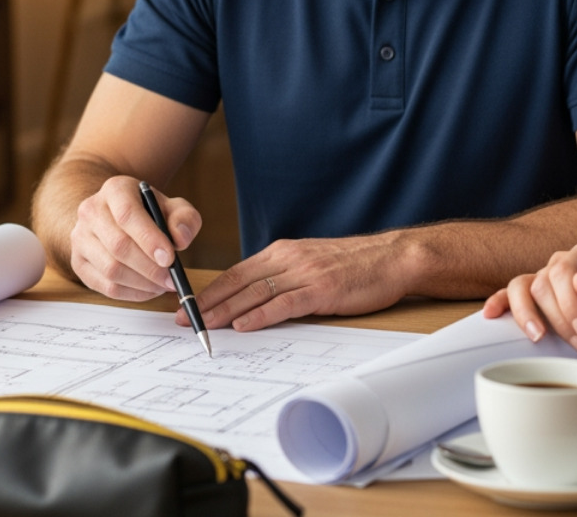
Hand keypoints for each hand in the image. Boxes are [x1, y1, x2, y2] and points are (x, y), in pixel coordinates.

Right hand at [69, 175, 201, 301]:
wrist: (122, 216)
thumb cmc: (151, 213)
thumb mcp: (174, 208)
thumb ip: (184, 219)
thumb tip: (180, 238)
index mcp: (115, 190)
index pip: (127, 214)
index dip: (149, 239)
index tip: (170, 258)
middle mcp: (91, 211)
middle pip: (118, 245)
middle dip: (150, 268)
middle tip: (172, 279)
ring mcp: (80, 237)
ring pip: (110, 269)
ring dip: (142, 283)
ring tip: (163, 284)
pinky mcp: (79, 262)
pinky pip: (105, 286)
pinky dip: (131, 293)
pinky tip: (149, 289)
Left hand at [188, 232, 409, 331]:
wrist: (393, 257)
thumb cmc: (355, 265)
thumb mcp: (311, 263)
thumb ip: (284, 275)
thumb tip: (256, 298)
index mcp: (283, 252)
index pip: (237, 272)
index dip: (211, 290)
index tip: (188, 304)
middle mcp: (289, 259)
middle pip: (239, 282)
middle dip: (209, 301)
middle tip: (183, 318)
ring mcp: (305, 273)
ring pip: (256, 292)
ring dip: (226, 310)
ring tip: (204, 325)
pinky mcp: (322, 289)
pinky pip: (285, 303)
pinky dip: (261, 315)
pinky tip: (244, 325)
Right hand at [483, 244, 576, 359]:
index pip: (563, 271)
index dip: (569, 302)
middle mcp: (561, 266)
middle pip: (541, 284)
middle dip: (557, 318)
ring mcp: (545, 283)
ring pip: (520, 289)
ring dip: (527, 317)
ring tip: (540, 338)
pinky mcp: (535, 304)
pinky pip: (509, 298)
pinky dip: (499, 304)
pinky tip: (491, 315)